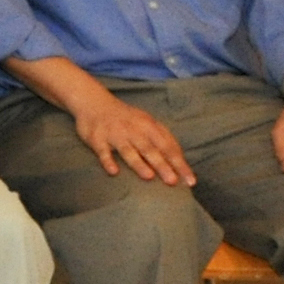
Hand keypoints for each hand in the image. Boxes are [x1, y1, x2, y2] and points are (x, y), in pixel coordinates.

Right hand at [68, 89, 195, 186]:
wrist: (94, 102)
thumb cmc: (127, 118)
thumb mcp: (148, 122)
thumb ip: (164, 138)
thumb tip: (180, 160)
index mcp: (149, 126)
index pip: (168, 147)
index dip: (179, 164)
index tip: (190, 181)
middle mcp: (133, 130)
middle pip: (150, 150)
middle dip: (162, 165)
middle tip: (173, 182)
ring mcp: (114, 134)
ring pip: (128, 150)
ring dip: (138, 163)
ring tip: (148, 176)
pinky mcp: (96, 138)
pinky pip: (103, 151)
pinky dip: (108, 160)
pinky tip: (113, 171)